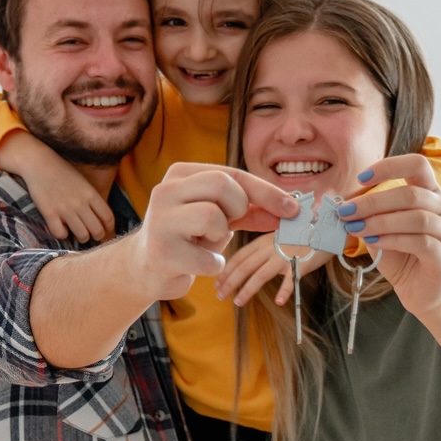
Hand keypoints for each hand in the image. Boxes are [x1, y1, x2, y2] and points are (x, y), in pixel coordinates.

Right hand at [26, 154, 114, 242]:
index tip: (107, 231)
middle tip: (92, 235)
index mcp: (91, 194)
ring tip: (78, 234)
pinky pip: (60, 234)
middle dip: (97, 236)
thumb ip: (92, 198)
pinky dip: (62, 235)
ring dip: (81, 238)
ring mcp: (65, 209)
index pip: (108, 217)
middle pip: (98, 230)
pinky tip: (61, 229)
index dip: (110, 228)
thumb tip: (99, 217)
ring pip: (82, 235)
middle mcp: (81, 203)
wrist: (39, 163)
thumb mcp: (83, 182)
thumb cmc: (62, 171)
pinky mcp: (49, 213)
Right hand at [134, 163, 298, 300]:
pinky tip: (198, 263)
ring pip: (212, 217)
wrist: (148, 267)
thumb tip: (289, 210)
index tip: (292, 208)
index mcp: (180, 174)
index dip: (267, 192)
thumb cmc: (190, 236)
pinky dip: (213, 265)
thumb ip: (252, 210)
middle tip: (229, 224)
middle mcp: (165, 190)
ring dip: (221, 236)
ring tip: (206, 243)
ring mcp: (160, 221)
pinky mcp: (161, 252)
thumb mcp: (221, 215)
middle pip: (221, 185)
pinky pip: (208, 258)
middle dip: (238, 208)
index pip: (232, 173)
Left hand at [215, 232, 332, 306]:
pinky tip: (278, 302)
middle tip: (219, 296)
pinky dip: (284, 291)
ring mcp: (285, 256)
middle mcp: (271, 248)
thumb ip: (266, 249)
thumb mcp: (280, 238)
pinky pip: (291, 280)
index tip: (217, 282)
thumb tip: (253, 264)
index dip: (227, 270)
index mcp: (264, 241)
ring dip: (247, 289)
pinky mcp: (301, 264)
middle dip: (230, 282)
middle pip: (245, 266)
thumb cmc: (304, 234)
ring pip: (260, 275)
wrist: (327, 227)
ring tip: (237, 302)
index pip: (240, 256)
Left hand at [338, 153, 440, 316]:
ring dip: (381, 221)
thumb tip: (344, 204)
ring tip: (356, 228)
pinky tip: (374, 242)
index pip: (417, 165)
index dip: (389, 167)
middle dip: (373, 201)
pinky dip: (393, 239)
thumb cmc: (402, 257)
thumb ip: (370, 215)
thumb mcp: (381, 230)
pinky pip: (420, 241)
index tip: (361, 178)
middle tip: (346, 211)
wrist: (422, 292)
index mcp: (432, 193)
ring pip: (417, 217)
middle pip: (412, 194)